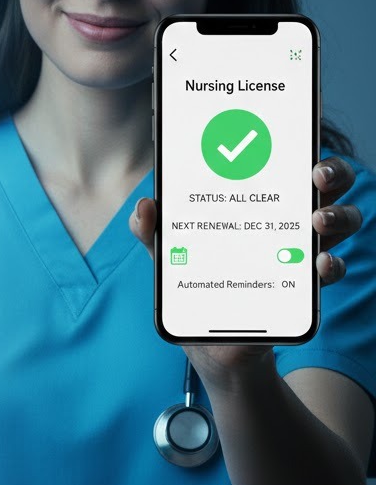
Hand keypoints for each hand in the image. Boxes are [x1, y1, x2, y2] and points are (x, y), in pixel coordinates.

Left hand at [128, 158, 361, 383]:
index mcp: (254, 203)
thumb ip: (152, 233)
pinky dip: (330, 266)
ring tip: (316, 221)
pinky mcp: (305, 290)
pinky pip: (330, 271)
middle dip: (331, 172)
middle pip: (325, 186)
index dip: (293, 145)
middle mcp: (285, 222)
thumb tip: (145, 206)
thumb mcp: (167, 258)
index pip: (281, 164)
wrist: (210, 349)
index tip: (291, 135)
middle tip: (316, 176)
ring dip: (337, 216)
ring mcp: (300, 254)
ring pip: (340, 222)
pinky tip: (318, 265)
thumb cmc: (192, 288)